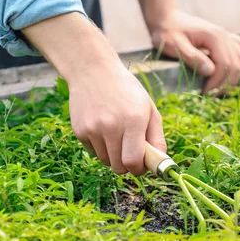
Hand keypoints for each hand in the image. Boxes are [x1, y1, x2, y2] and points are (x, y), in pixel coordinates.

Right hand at [68, 60, 165, 174]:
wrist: (93, 71)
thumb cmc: (126, 91)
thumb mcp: (148, 109)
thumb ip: (157, 137)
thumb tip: (160, 163)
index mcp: (133, 120)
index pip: (133, 162)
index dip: (139, 169)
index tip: (142, 166)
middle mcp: (111, 127)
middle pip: (118, 167)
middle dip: (127, 165)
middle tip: (130, 153)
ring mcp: (92, 129)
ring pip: (105, 161)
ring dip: (113, 156)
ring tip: (115, 136)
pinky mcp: (79, 131)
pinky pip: (93, 152)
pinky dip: (100, 147)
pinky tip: (102, 128)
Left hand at [150, 11, 239, 93]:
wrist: (166, 19)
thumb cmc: (167, 33)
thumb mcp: (174, 46)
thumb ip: (192, 57)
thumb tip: (210, 71)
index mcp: (213, 37)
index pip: (225, 64)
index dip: (217, 82)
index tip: (205, 93)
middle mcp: (224, 35)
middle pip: (237, 64)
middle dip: (225, 83)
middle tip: (211, 94)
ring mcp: (226, 36)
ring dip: (234, 76)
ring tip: (219, 87)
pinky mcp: (225, 39)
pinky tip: (230, 74)